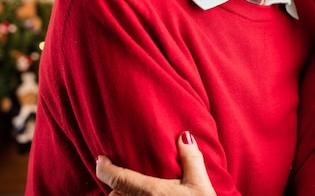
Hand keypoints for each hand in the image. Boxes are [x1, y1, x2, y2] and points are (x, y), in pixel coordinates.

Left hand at [96, 131, 215, 195]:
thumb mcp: (200, 185)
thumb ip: (191, 159)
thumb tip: (184, 137)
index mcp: (151, 191)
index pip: (118, 178)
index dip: (104, 168)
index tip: (100, 159)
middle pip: (114, 195)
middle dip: (117, 187)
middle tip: (124, 178)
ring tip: (132, 192)